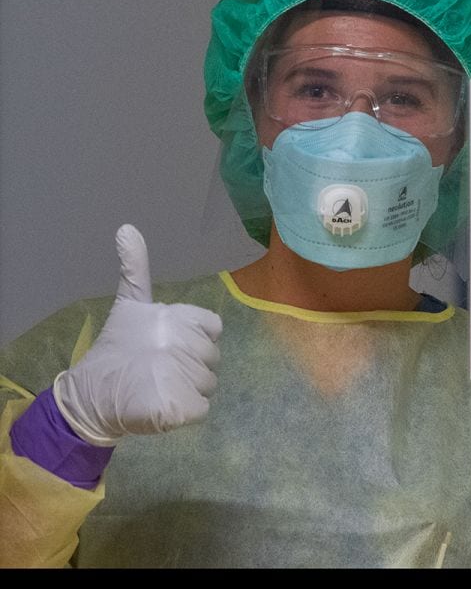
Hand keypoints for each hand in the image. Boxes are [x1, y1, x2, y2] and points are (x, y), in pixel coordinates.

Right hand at [53, 224, 222, 445]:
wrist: (91, 396)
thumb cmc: (116, 350)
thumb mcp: (129, 304)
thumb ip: (135, 269)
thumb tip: (127, 228)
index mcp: (174, 317)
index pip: (212, 328)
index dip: (195, 339)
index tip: (168, 344)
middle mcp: (180, 343)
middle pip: (211, 357)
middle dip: (190, 365)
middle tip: (158, 367)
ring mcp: (181, 376)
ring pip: (208, 383)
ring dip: (187, 388)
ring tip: (156, 385)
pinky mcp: (181, 407)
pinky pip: (202, 408)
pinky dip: (185, 411)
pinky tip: (161, 403)